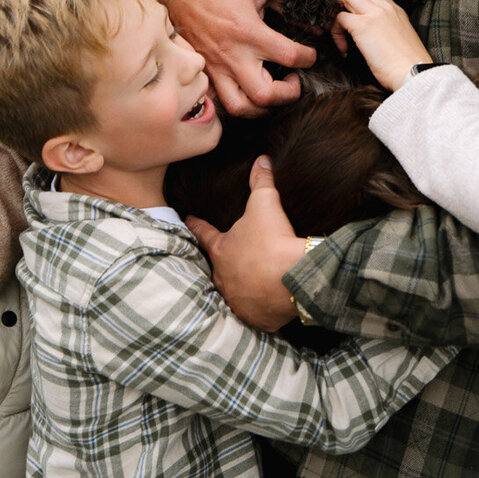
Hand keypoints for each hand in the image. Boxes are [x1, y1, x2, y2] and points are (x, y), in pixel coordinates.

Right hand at [156, 0, 315, 116]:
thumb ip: (286, 2)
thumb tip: (312, 23)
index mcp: (248, 31)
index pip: (290, 57)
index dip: (309, 58)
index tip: (309, 54)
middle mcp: (232, 55)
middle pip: (265, 95)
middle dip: (288, 94)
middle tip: (293, 80)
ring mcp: (215, 68)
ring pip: (241, 107)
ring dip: (262, 107)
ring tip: (272, 91)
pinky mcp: (204, 72)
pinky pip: (219, 102)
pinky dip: (237, 103)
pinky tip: (248, 91)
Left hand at [188, 157, 304, 330]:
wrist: (291, 277)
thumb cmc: (271, 240)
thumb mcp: (265, 204)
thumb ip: (261, 181)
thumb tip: (262, 160)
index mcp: (221, 250)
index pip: (203, 233)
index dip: (196, 225)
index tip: (188, 220)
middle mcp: (223, 277)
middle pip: (217, 267)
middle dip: (223, 262)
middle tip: (231, 258)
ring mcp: (237, 300)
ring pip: (234, 292)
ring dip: (240, 286)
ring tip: (249, 282)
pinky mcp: (255, 317)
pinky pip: (254, 313)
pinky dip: (259, 308)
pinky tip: (265, 305)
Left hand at [335, 0, 430, 89]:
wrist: (413, 72)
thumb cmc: (408, 64)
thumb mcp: (402, 39)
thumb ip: (390, 29)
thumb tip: (375, 36)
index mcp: (396, 10)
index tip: (351, 7)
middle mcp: (385, 7)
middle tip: (333, 2)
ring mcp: (373, 14)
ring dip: (335, 9)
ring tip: (334, 26)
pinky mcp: (362, 26)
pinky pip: (339, 17)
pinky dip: (335, 31)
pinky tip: (342, 47)